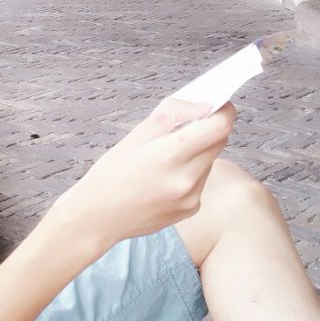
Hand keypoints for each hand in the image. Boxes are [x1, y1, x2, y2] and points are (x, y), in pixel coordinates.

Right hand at [51, 99, 235, 254]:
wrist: (98, 216)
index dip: (223, 111)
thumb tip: (203, 106)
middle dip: (208, 129)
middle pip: (219, 142)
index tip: (216, 105)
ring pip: (210, 161)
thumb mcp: (135, 134)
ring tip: (166, 158)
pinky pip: (202, 181)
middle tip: (184, 128)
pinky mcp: (192, 209)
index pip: (220, 126)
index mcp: (171, 153)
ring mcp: (192, 197)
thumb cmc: (111, 173)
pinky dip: (191, 172)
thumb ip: (173, 115)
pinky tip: (165, 178)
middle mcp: (187, 178)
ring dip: (199, 152)